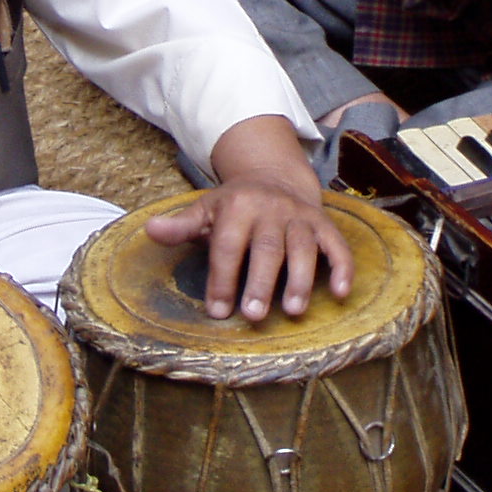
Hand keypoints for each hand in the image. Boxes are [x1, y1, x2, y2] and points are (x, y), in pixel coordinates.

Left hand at [143, 114, 353, 320]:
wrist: (274, 176)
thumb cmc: (234, 206)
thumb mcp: (205, 210)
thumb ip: (181, 226)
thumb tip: (149, 231)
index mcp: (238, 207)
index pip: (228, 246)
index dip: (221, 279)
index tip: (217, 312)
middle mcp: (271, 209)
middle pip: (267, 248)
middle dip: (261, 282)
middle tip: (254, 315)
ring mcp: (300, 216)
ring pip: (303, 247)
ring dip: (301, 279)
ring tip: (294, 311)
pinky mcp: (323, 224)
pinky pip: (337, 244)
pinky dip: (342, 267)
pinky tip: (342, 292)